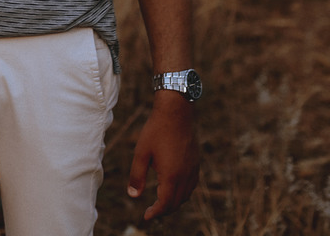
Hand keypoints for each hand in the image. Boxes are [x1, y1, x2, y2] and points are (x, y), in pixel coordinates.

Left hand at [126, 92, 199, 219]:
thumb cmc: (156, 130)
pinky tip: (174, 188)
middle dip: (164, 210)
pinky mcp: (196, 162)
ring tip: (161, 202)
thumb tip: (133, 195)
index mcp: (171, 175)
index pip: (165, 204)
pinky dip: (182, 193)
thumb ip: (136, 176)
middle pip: (177, 202)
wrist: (176, 111)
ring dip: (174, 202)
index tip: (146, 217)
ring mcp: (193, 169)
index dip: (155, 213)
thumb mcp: (141, 153)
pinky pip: (191, 185)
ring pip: (186, 195)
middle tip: (151, 211)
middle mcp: (185, 175)